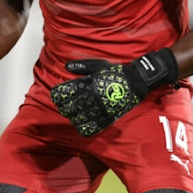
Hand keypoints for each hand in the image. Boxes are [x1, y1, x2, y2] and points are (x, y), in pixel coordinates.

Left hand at [50, 48, 177, 136]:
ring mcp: (100, 108)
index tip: (56, 95)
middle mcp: (92, 96)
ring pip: (79, 118)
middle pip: (70, 106)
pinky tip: (80, 125)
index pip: (67, 92)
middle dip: (64, 107)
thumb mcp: (98, 65)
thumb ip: (82, 66)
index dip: (58, 95)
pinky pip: (92, 126)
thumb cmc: (116, 72)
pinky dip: (84, 128)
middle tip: (64, 106)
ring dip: (72, 117)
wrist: (136, 81)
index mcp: (89, 83)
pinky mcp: (107, 116)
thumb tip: (66, 67)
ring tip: (72, 115)